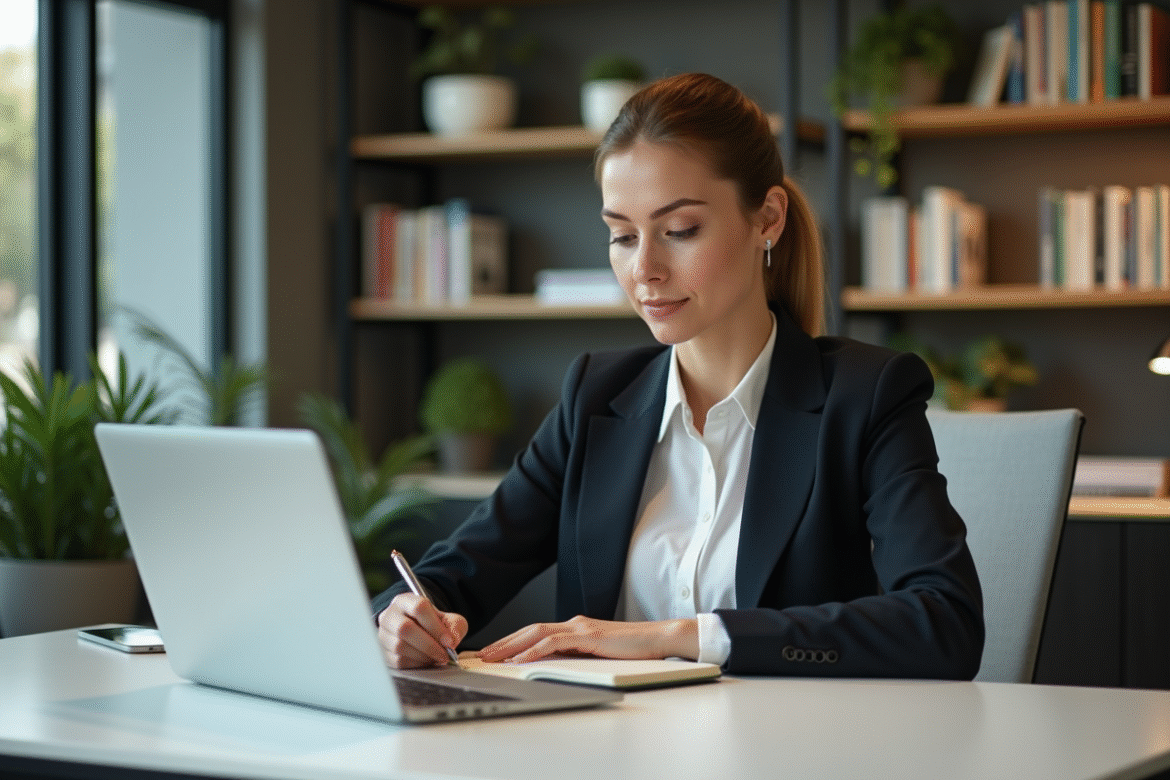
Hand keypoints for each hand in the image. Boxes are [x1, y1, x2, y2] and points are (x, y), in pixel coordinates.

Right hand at [376, 593, 467, 668]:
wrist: (419, 631)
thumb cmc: (433, 624)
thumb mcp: (449, 619)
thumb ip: (455, 626)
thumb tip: (452, 641)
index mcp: (405, 600)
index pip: (419, 607)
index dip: (435, 626)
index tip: (449, 641)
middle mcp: (390, 615)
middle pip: (405, 628)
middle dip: (429, 645)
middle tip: (444, 654)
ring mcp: (383, 634)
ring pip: (400, 646)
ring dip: (423, 656)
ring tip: (436, 658)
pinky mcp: (383, 652)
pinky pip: (398, 661)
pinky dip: (416, 664)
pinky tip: (426, 661)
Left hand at [477, 615, 698, 663]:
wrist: (660, 639)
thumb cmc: (635, 650)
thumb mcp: (599, 655)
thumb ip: (578, 656)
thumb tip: (553, 666)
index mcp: (576, 628)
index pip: (535, 633)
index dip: (511, 642)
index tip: (491, 654)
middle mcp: (574, 624)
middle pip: (529, 630)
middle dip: (502, 643)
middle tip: (480, 655)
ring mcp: (581, 628)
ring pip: (536, 633)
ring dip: (510, 646)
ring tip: (491, 658)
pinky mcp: (589, 635)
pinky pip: (554, 642)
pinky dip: (533, 650)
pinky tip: (519, 659)